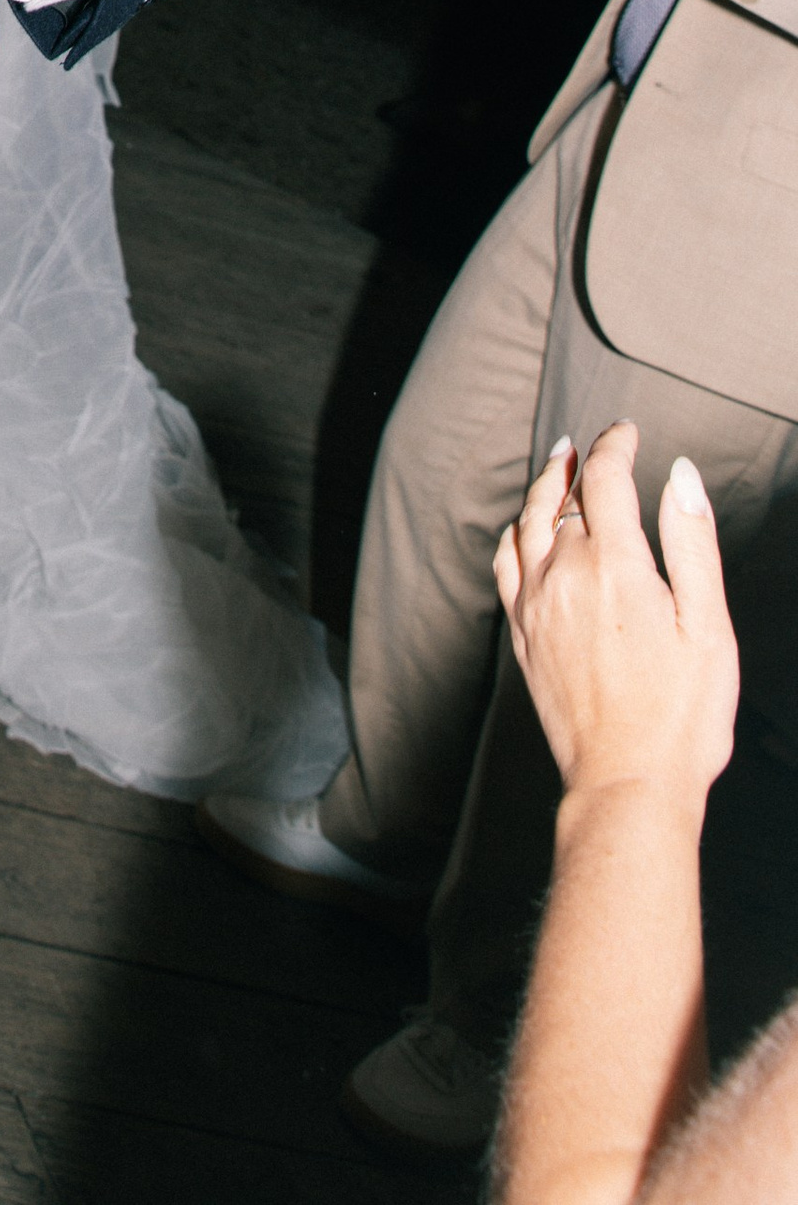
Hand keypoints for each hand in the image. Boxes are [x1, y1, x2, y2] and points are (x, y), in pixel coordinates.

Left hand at [495, 425, 737, 812]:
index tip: (627, 431)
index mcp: (613, 565)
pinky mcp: (521, 636)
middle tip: (591, 443)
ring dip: (542, 488)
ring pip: (527, 524)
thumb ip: (692, 543)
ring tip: (557, 468)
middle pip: (563, 498)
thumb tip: (680, 475)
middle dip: (581, 464)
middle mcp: (563, 575)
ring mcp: (535, 605)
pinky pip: (505, 565)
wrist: (628, 782)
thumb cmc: (681, 714)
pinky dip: (513, 533)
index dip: (615, 446)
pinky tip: (521, 530)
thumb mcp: (707, 626)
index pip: (605, 480)